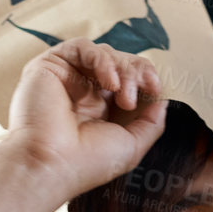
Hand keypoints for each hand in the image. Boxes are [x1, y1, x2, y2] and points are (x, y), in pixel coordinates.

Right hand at [1, 39, 167, 204]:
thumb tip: (162, 100)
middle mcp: (84, 90)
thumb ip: (151, 122)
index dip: (146, 78)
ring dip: (123, 69)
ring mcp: (67, 76)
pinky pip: (82, 47)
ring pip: (105, 52)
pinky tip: (109, 83)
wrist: (51, 165)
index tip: (156, 89)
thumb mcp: (132, 145)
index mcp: (101, 108)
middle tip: (140, 94)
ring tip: (124, 97)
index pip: (130, 79)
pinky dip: (102, 60)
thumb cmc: (88, 162)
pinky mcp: (50, 65)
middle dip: (137, 73)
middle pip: (120, 62)